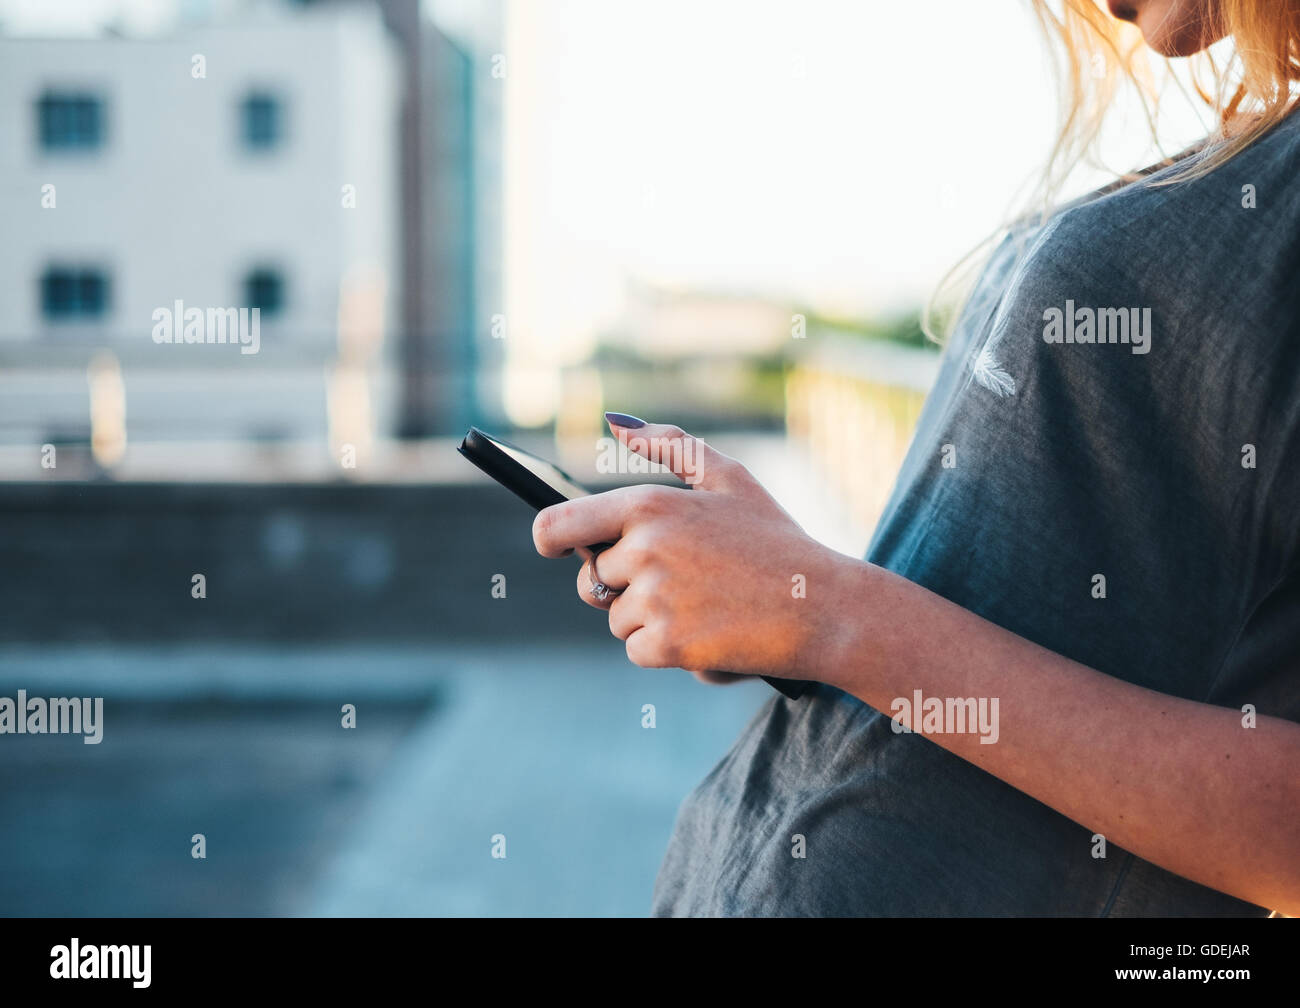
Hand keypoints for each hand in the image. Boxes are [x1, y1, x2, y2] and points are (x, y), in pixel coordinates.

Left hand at [532, 417, 855, 681]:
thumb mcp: (730, 478)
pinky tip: (710, 633)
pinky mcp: (668, 644)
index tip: (558, 548)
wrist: (824, 607)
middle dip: (625, 586)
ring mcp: (654, 599)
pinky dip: (668, 651)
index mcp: (649, 504)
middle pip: (594, 580)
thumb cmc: (777, 540)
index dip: (550, 538)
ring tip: (706, 606)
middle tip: (681, 581)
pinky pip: (638, 651)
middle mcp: (644, 549)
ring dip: (650, 620)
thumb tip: (616, 423)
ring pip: (617, 619)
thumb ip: (670, 444)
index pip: (558, 524)